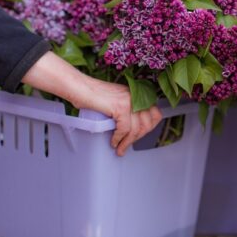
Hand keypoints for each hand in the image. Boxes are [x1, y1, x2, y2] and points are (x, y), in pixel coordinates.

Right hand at [22, 52, 162, 155]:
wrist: (81, 88)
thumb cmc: (94, 95)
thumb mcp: (118, 100)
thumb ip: (129, 109)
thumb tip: (135, 128)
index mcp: (138, 94)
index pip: (155, 114)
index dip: (149, 128)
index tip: (139, 136)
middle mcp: (137, 96)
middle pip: (148, 124)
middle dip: (138, 138)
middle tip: (127, 145)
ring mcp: (129, 101)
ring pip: (136, 129)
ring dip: (127, 142)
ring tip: (119, 149)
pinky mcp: (120, 107)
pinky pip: (125, 129)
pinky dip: (119, 138)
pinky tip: (114, 142)